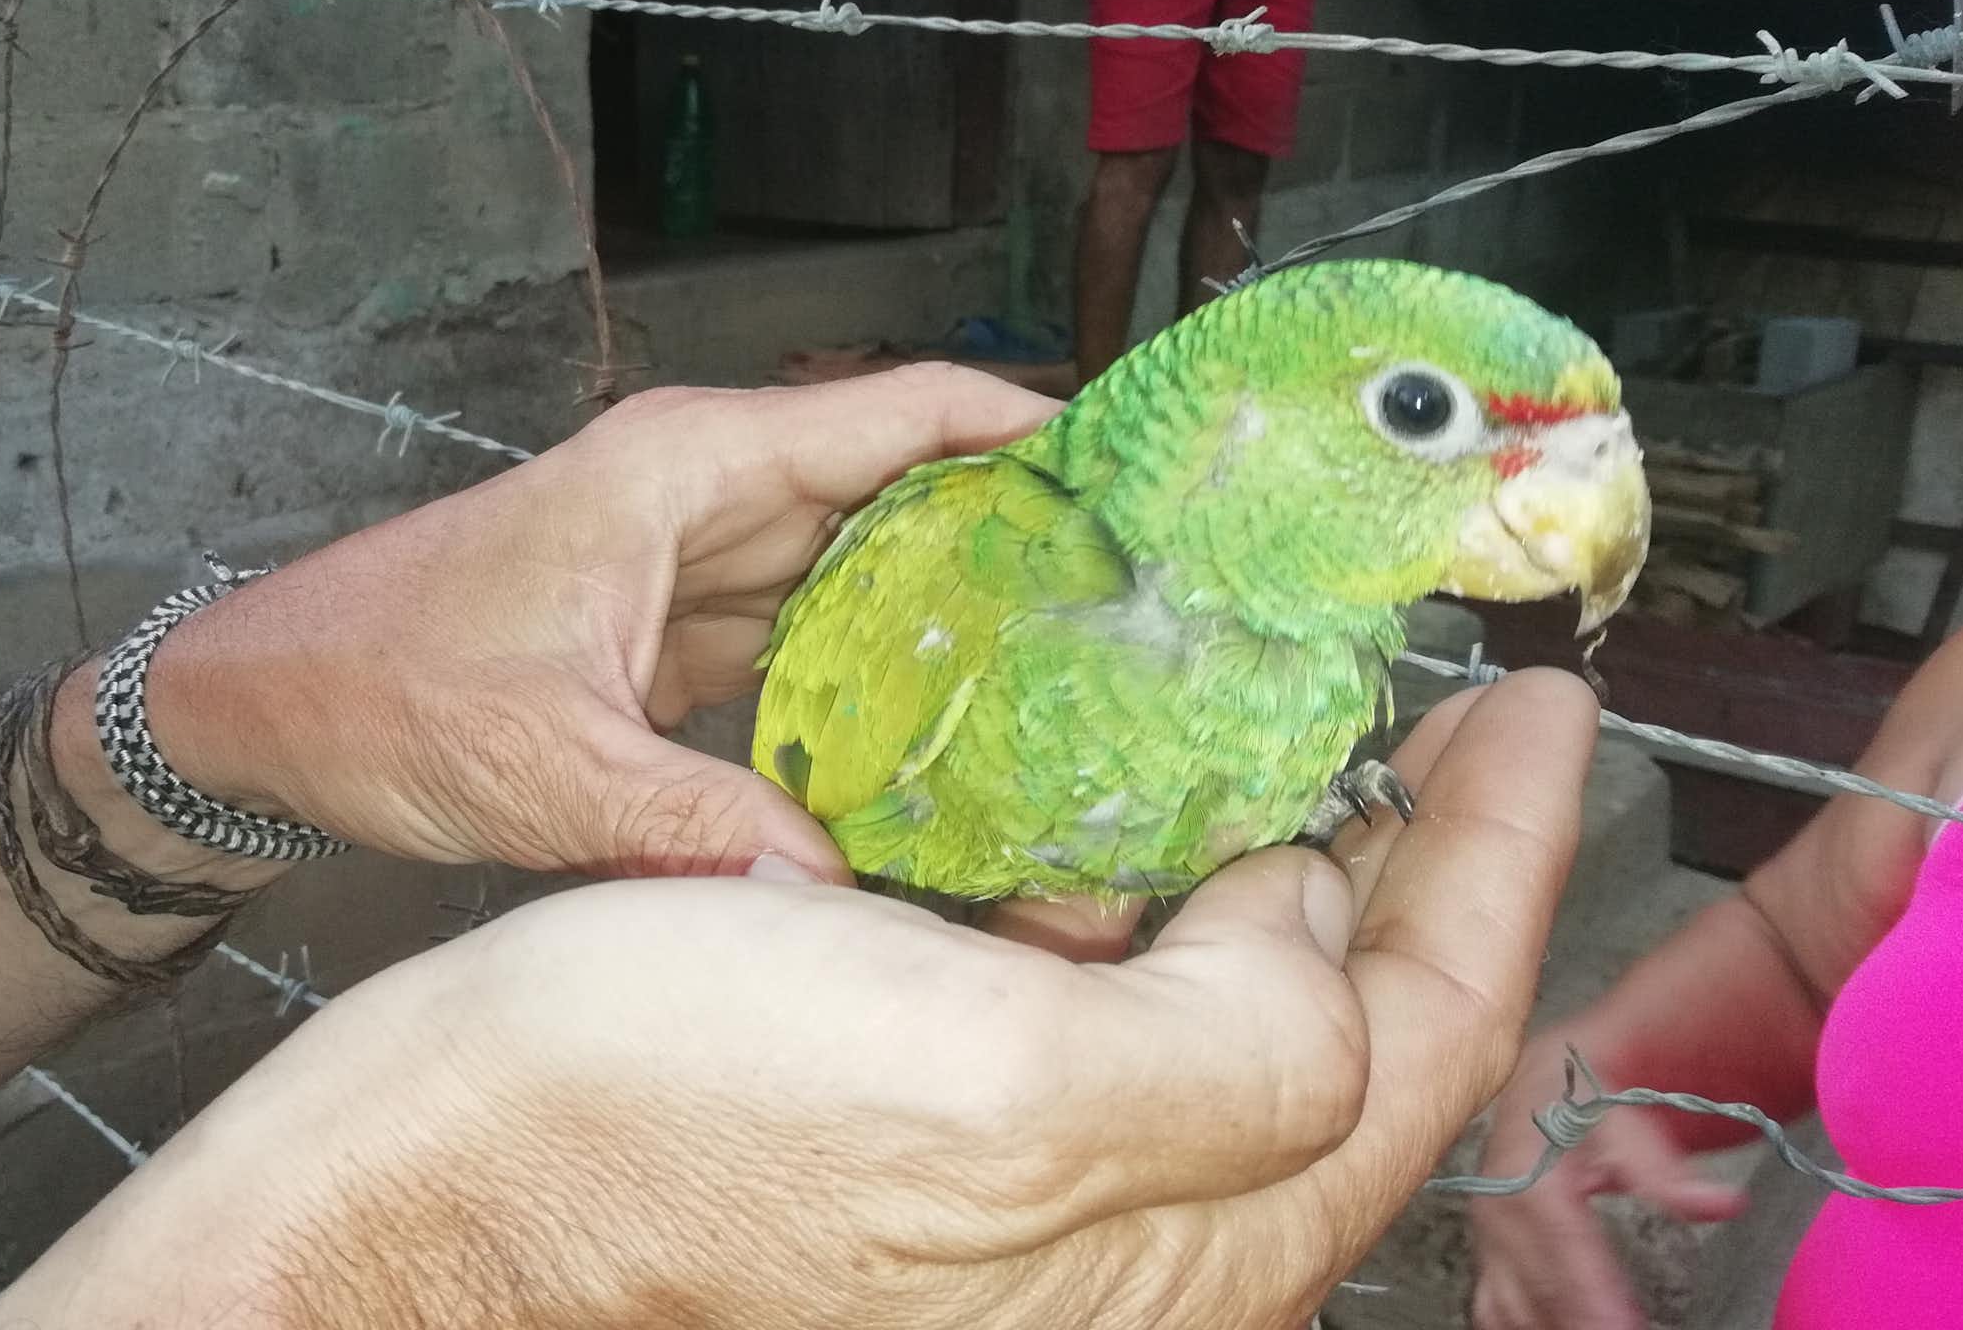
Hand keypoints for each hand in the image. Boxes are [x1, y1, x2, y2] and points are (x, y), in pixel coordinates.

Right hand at [0, 671, 1600, 1329]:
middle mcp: (1127, 1240)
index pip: (1425, 1035)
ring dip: (1278, 861)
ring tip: (1304, 728)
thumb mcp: (996, 1095)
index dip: (1498, 857)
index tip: (1533, 704)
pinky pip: (1097, 998)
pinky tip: (1123, 807)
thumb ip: (1237, 1040)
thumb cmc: (657, 1140)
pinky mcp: (928, 1129)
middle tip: (1435, 706)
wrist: (430, 1187)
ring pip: (1223, 1009)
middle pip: (1346, 1029)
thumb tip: (1298, 925)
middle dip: (1409, 862)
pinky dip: (1141, 888)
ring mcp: (1026, 1186)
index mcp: (1183, 1257)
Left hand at [151, 364, 1059, 881]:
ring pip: (865, 573)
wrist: (261, 710)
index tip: (1146, 478)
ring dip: (959, 619)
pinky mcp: (679, 636)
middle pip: (907, 490)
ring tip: (1086, 684)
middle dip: (1023, 541)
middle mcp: (708, 494)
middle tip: (1149, 616)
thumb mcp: (538, 764)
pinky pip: (813, 644)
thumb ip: (689, 829)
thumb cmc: (369, 684)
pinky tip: (952, 751)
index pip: (905, 412)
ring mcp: (696, 563)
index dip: (1032, 431)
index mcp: (689, 465)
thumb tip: (830, 906)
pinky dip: (880, 685)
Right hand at [1468, 1034, 1747, 1329]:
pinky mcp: (1490, 1254)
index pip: (1562, 1250)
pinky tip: (1561, 1328)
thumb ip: (1664, 1167)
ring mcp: (1489, 1238)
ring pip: (1509, 1310)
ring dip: (1552, 1327)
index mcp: (1527, 1178)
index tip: (1622, 1329)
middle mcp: (1497, 1214)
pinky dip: (1529, 1325)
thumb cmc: (1582, 1099)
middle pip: (1534, 1292)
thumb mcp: (1624, 1115)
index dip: (1590, 1298)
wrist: (1541, 1084)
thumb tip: (1720, 1203)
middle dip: (1578, 1324)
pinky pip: (1497, 1309)